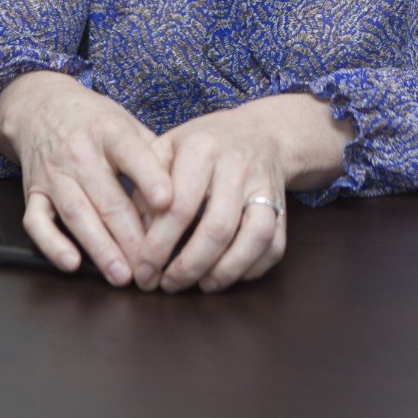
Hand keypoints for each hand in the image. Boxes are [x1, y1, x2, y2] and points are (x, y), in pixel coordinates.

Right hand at [0, 71, 173, 285]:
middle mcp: (79, 152)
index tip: (169, 203)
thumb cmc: (94, 120)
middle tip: (152, 266)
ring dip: (101, 248)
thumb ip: (153, 153)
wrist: (40, 107)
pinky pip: (37, 223)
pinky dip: (52, 244)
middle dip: (131, 237)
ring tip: (122, 275)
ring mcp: (53, 175)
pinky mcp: (33, 193)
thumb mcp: (125, 121)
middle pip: (108, 198)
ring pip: (77, 215)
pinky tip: (72, 264)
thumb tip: (185, 190)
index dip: (150, 178)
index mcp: (109, 131)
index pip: (131, 154)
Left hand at [137, 104, 287, 293]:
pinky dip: (251, 269)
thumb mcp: (166, 149)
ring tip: (200, 286)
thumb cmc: (200, 145)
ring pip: (254, 237)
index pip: (179, 206)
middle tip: (167, 285)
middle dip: (189, 266)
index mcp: (202, 149)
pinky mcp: (283, 206)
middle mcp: (237, 166)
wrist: (259, 132)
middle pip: (217, 227)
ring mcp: (265, 187)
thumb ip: (145, 188)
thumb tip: (134, 239)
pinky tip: (226, 277)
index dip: (158, 245)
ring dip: (225, 271)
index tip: (143, 271)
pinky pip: (274, 246)